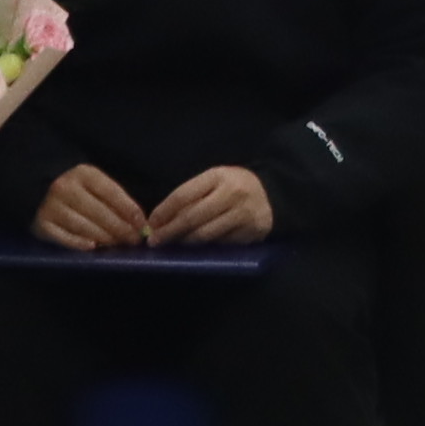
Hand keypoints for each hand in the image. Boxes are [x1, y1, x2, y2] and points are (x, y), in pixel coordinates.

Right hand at [34, 162, 153, 249]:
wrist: (37, 189)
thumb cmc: (77, 190)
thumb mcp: (94, 184)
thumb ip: (115, 199)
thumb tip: (138, 222)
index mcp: (83, 174)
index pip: (111, 192)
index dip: (129, 209)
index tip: (142, 224)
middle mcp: (65, 188)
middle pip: (98, 211)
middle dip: (120, 228)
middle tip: (133, 239)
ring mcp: (51, 207)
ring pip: (83, 225)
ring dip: (104, 237)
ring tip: (118, 244)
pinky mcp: (41, 225)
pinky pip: (63, 237)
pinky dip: (78, 243)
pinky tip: (92, 248)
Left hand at [146, 164, 276, 245]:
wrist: (273, 194)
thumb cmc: (235, 186)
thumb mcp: (215, 181)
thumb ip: (192, 195)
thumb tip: (161, 219)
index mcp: (218, 176)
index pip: (183, 195)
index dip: (164, 211)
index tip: (151, 223)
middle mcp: (231, 194)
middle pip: (192, 217)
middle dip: (170, 232)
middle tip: (155, 241)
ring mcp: (242, 215)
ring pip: (206, 235)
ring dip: (185, 242)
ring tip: (173, 245)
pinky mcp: (250, 233)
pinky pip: (221, 244)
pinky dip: (206, 248)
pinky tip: (197, 249)